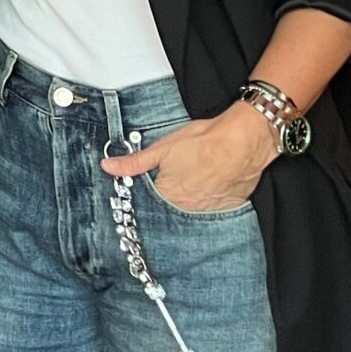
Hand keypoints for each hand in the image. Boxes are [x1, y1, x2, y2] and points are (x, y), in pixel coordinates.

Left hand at [101, 108, 278, 213]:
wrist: (243, 141)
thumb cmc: (203, 141)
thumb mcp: (162, 148)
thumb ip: (134, 163)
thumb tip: (107, 167)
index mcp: (168, 195)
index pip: (149, 204)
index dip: (147, 194)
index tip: (148, 187)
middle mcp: (187, 209)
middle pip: (171, 209)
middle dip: (168, 199)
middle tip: (175, 180)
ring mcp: (210, 210)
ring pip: (192, 210)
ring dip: (189, 200)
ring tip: (194, 181)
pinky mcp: (229, 207)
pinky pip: (214, 208)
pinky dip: (210, 200)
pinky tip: (211, 186)